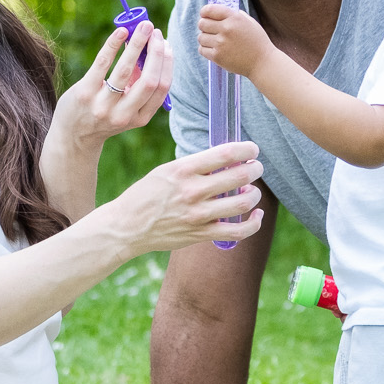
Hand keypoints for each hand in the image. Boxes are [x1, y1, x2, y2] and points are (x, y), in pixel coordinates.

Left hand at [54, 21, 172, 148]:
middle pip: (149, 80)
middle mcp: (124, 114)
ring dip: (137, 44)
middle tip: (154, 31)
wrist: (73, 136)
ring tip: (142, 26)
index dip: (167, 63)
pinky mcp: (84, 94)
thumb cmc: (104, 114)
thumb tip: (149, 48)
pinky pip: (102, 63)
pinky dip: (113, 44)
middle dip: (156, 52)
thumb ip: (138, 85)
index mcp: (140, 118)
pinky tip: (121, 32)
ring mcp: (103, 106)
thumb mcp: (126, 108)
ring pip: (126, 70)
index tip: (166, 45)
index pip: (162, 87)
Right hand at [101, 141, 264, 254]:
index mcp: (183, 169)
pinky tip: (256, 214)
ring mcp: (198, 215)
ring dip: (255, 193)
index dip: (247, 149)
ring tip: (252, 190)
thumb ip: (194, 166)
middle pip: (240, 175)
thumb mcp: (166, 171)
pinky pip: (238, 230)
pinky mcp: (201, 234)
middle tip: (256, 167)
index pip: (226, 153)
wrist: (127, 226)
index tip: (252, 149)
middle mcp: (192, 191)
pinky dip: (253, 222)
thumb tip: (225, 160)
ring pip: (243, 202)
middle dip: (255, 169)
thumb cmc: (146, 195)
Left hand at [198, 4, 272, 79]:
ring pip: (201, 37)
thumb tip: (221, 12)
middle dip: (204, 26)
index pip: (209, 10)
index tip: (205, 16)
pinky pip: (202, 49)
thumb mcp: (250, 23)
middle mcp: (226, 29)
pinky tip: (215, 50)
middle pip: (202, 23)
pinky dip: (206, 49)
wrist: (263, 63)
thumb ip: (236, 15)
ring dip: (205, 39)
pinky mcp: (217, 56)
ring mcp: (221, 43)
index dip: (204, 12)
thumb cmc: (258, 42)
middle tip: (211, 30)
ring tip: (215, 41)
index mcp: (234, 18)